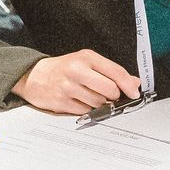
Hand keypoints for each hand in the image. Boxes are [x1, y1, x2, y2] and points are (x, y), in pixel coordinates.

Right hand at [12, 50, 141, 114]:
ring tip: (89, 95)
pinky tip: (79, 100)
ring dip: (99, 103)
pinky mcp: (62, 102)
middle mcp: (77, 71)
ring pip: (99, 103)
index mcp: (86, 58)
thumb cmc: (63, 68)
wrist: (34, 76)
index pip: (116, 72)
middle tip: (108, 93)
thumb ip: (110, 71)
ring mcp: (68, 87)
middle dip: (113, 95)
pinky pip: (86, 111)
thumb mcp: (86, 61)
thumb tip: (133, 82)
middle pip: (110, 90)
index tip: (134, 93)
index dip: (129, 85)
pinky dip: (87, 109)